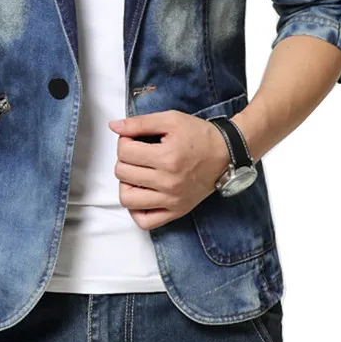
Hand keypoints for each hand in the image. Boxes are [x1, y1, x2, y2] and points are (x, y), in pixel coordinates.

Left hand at [107, 111, 234, 230]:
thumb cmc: (199, 136)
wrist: (226, 154)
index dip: (124, 141)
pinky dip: (136, 210)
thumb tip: (113, 126)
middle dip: (124, 159)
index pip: (124, 152)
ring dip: (126, 184)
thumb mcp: (170, 120)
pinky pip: (145, 221)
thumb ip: (140, 123)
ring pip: (128, 199)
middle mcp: (169, 182)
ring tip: (136, 174)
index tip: (133, 139)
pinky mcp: (176, 211)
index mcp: (167, 158)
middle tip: (136, 153)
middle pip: (122, 173)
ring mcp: (172, 200)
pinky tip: (141, 193)